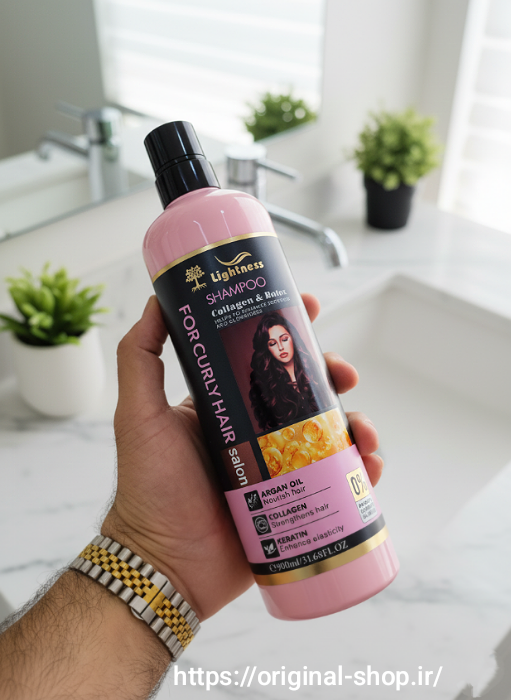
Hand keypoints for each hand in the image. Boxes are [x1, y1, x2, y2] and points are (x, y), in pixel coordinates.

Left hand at [102, 294, 383, 621]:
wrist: (164, 565)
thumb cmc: (148, 491)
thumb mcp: (138, 416)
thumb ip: (140, 358)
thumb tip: (155, 302)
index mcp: (226, 408)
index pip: (262, 361)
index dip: (289, 332)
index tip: (308, 308)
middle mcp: (255, 434)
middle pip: (306, 393)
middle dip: (333, 377)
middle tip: (344, 374)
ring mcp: (278, 470)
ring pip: (329, 435)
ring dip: (356, 424)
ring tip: (362, 433)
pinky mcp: (294, 505)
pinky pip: (337, 483)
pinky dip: (360, 472)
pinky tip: (368, 468)